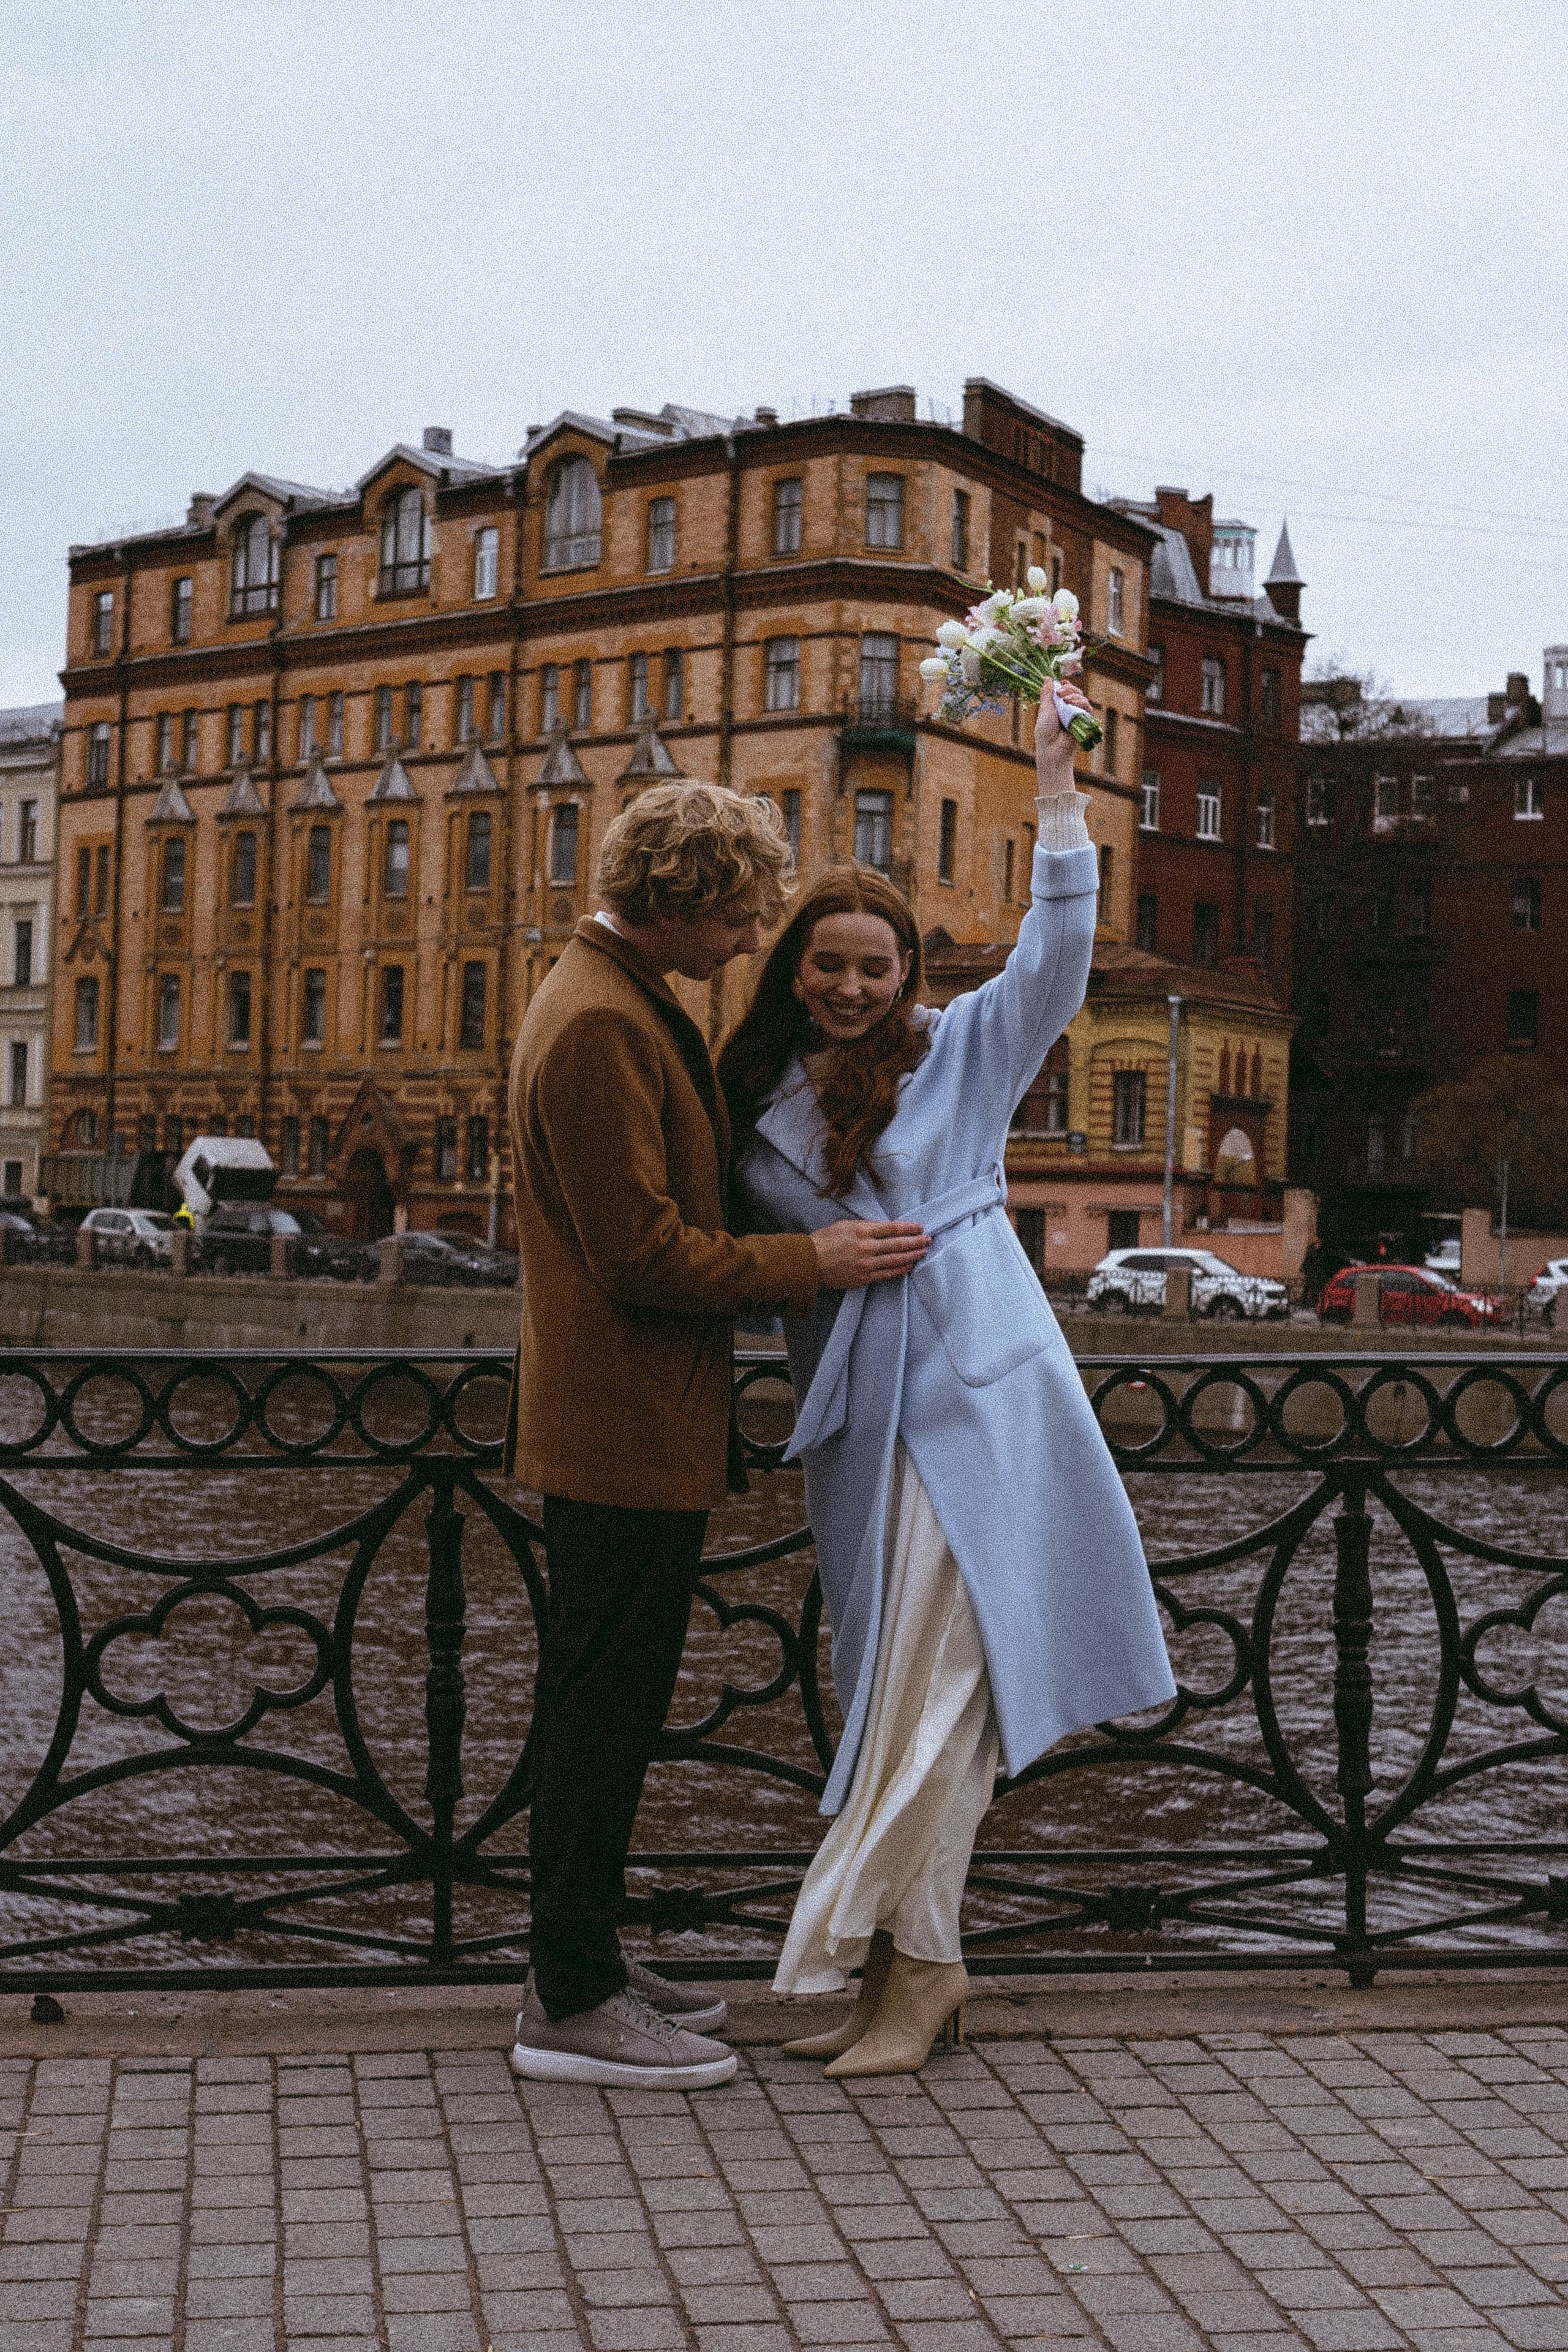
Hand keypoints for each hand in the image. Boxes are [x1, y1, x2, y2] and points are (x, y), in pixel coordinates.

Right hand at [813, 1218, 927, 1289]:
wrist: (808, 1263)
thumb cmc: (823, 1241)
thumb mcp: (844, 1225)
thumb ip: (864, 1226)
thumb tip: (882, 1228)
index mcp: (862, 1231)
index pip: (892, 1228)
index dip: (908, 1228)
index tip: (919, 1227)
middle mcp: (867, 1247)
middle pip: (898, 1244)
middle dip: (916, 1242)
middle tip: (928, 1240)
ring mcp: (866, 1264)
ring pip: (895, 1259)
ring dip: (912, 1255)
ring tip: (923, 1252)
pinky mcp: (863, 1277)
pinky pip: (886, 1274)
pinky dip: (899, 1269)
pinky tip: (908, 1265)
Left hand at [1035, 679, 1090, 793]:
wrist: (1053, 749)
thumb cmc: (1045, 732)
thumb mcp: (1045, 709)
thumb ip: (1047, 694)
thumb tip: (1047, 678)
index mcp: (1057, 707)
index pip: (1065, 691)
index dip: (1065, 686)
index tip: (1061, 683)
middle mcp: (1068, 710)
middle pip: (1075, 693)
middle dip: (1069, 689)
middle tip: (1061, 692)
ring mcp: (1076, 716)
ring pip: (1082, 698)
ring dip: (1075, 695)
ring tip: (1066, 700)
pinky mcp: (1084, 722)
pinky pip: (1087, 708)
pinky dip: (1081, 703)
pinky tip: (1073, 704)